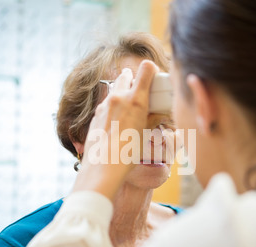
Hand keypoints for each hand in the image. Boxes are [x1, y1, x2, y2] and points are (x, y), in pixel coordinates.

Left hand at [72, 60, 158, 199]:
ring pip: (114, 89)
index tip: (154, 75)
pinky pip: (106, 103)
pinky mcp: (95, 115)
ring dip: (122, 91)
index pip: (146, 69)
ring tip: (129, 106)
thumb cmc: (127, 153)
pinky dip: (113, 105)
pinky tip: (117, 121)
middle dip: (133, 78)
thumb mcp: (144, 134)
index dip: (151, 69)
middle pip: (126, 75)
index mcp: (135, 100)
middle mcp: (118, 98)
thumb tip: (159, 114)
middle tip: (140, 89)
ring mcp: (104, 106)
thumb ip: (152, 119)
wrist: (102, 168)